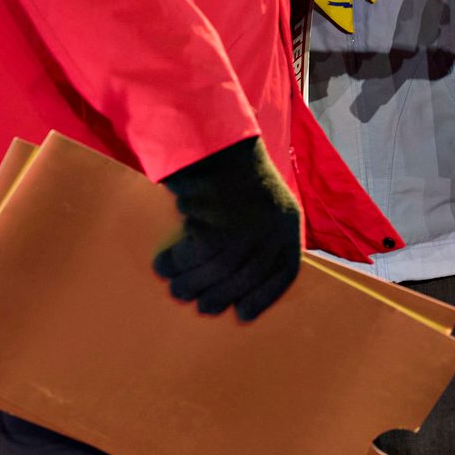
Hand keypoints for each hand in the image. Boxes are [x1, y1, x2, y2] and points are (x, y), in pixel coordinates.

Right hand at [154, 137, 303, 321]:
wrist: (216, 138)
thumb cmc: (236, 175)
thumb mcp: (266, 203)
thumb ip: (262, 237)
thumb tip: (239, 286)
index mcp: (290, 222)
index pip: (284, 271)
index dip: (264, 297)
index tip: (243, 315)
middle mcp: (273, 226)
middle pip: (247, 276)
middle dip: (222, 295)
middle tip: (202, 305)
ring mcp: (246, 224)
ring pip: (217, 269)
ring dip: (193, 283)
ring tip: (177, 289)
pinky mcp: (215, 220)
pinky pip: (193, 253)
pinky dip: (176, 263)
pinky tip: (164, 265)